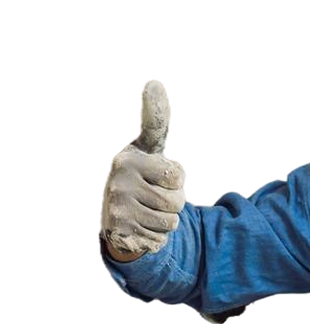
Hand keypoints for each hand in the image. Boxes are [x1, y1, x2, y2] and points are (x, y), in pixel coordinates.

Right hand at [99, 80, 185, 256]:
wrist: (118, 216)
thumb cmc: (142, 174)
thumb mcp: (150, 147)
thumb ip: (156, 120)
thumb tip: (152, 83)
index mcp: (128, 157)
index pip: (173, 172)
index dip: (175, 176)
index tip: (161, 159)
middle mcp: (118, 181)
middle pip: (178, 199)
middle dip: (175, 201)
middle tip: (155, 196)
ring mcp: (116, 208)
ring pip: (171, 221)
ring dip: (167, 219)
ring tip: (148, 210)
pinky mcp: (119, 233)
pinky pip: (160, 239)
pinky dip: (157, 237)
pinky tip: (141, 227)